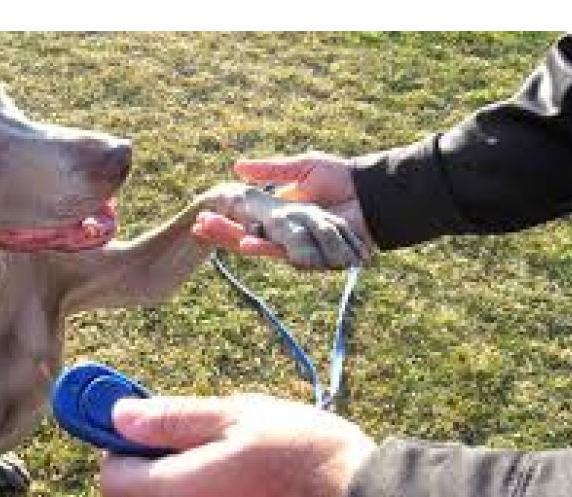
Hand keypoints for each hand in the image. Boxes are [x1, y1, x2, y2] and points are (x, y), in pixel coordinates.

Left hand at [99, 394, 374, 496]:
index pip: (113, 479)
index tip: (144, 430)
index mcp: (180, 493)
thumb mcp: (239, 417)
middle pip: (159, 495)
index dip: (122, 449)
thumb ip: (172, 419)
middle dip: (182, 466)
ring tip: (261, 472)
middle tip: (229, 442)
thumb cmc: (306, 459)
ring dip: (214, 491)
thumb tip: (119, 415)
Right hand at [192, 152, 374, 263]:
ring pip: (264, 247)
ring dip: (239, 239)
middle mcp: (288, 233)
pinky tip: (245, 242)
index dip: (224, 222)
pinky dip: (268, 249)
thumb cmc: (341, 176)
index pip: (247, 221)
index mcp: (282, 215)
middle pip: (248, 237)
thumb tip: (237, 167)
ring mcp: (301, 245)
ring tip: (212, 229)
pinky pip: (288, 254)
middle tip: (199, 225)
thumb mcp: (301, 168)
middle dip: (222, 232)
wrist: (372, 192)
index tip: (201, 218)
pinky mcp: (315, 254)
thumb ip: (271, 171)